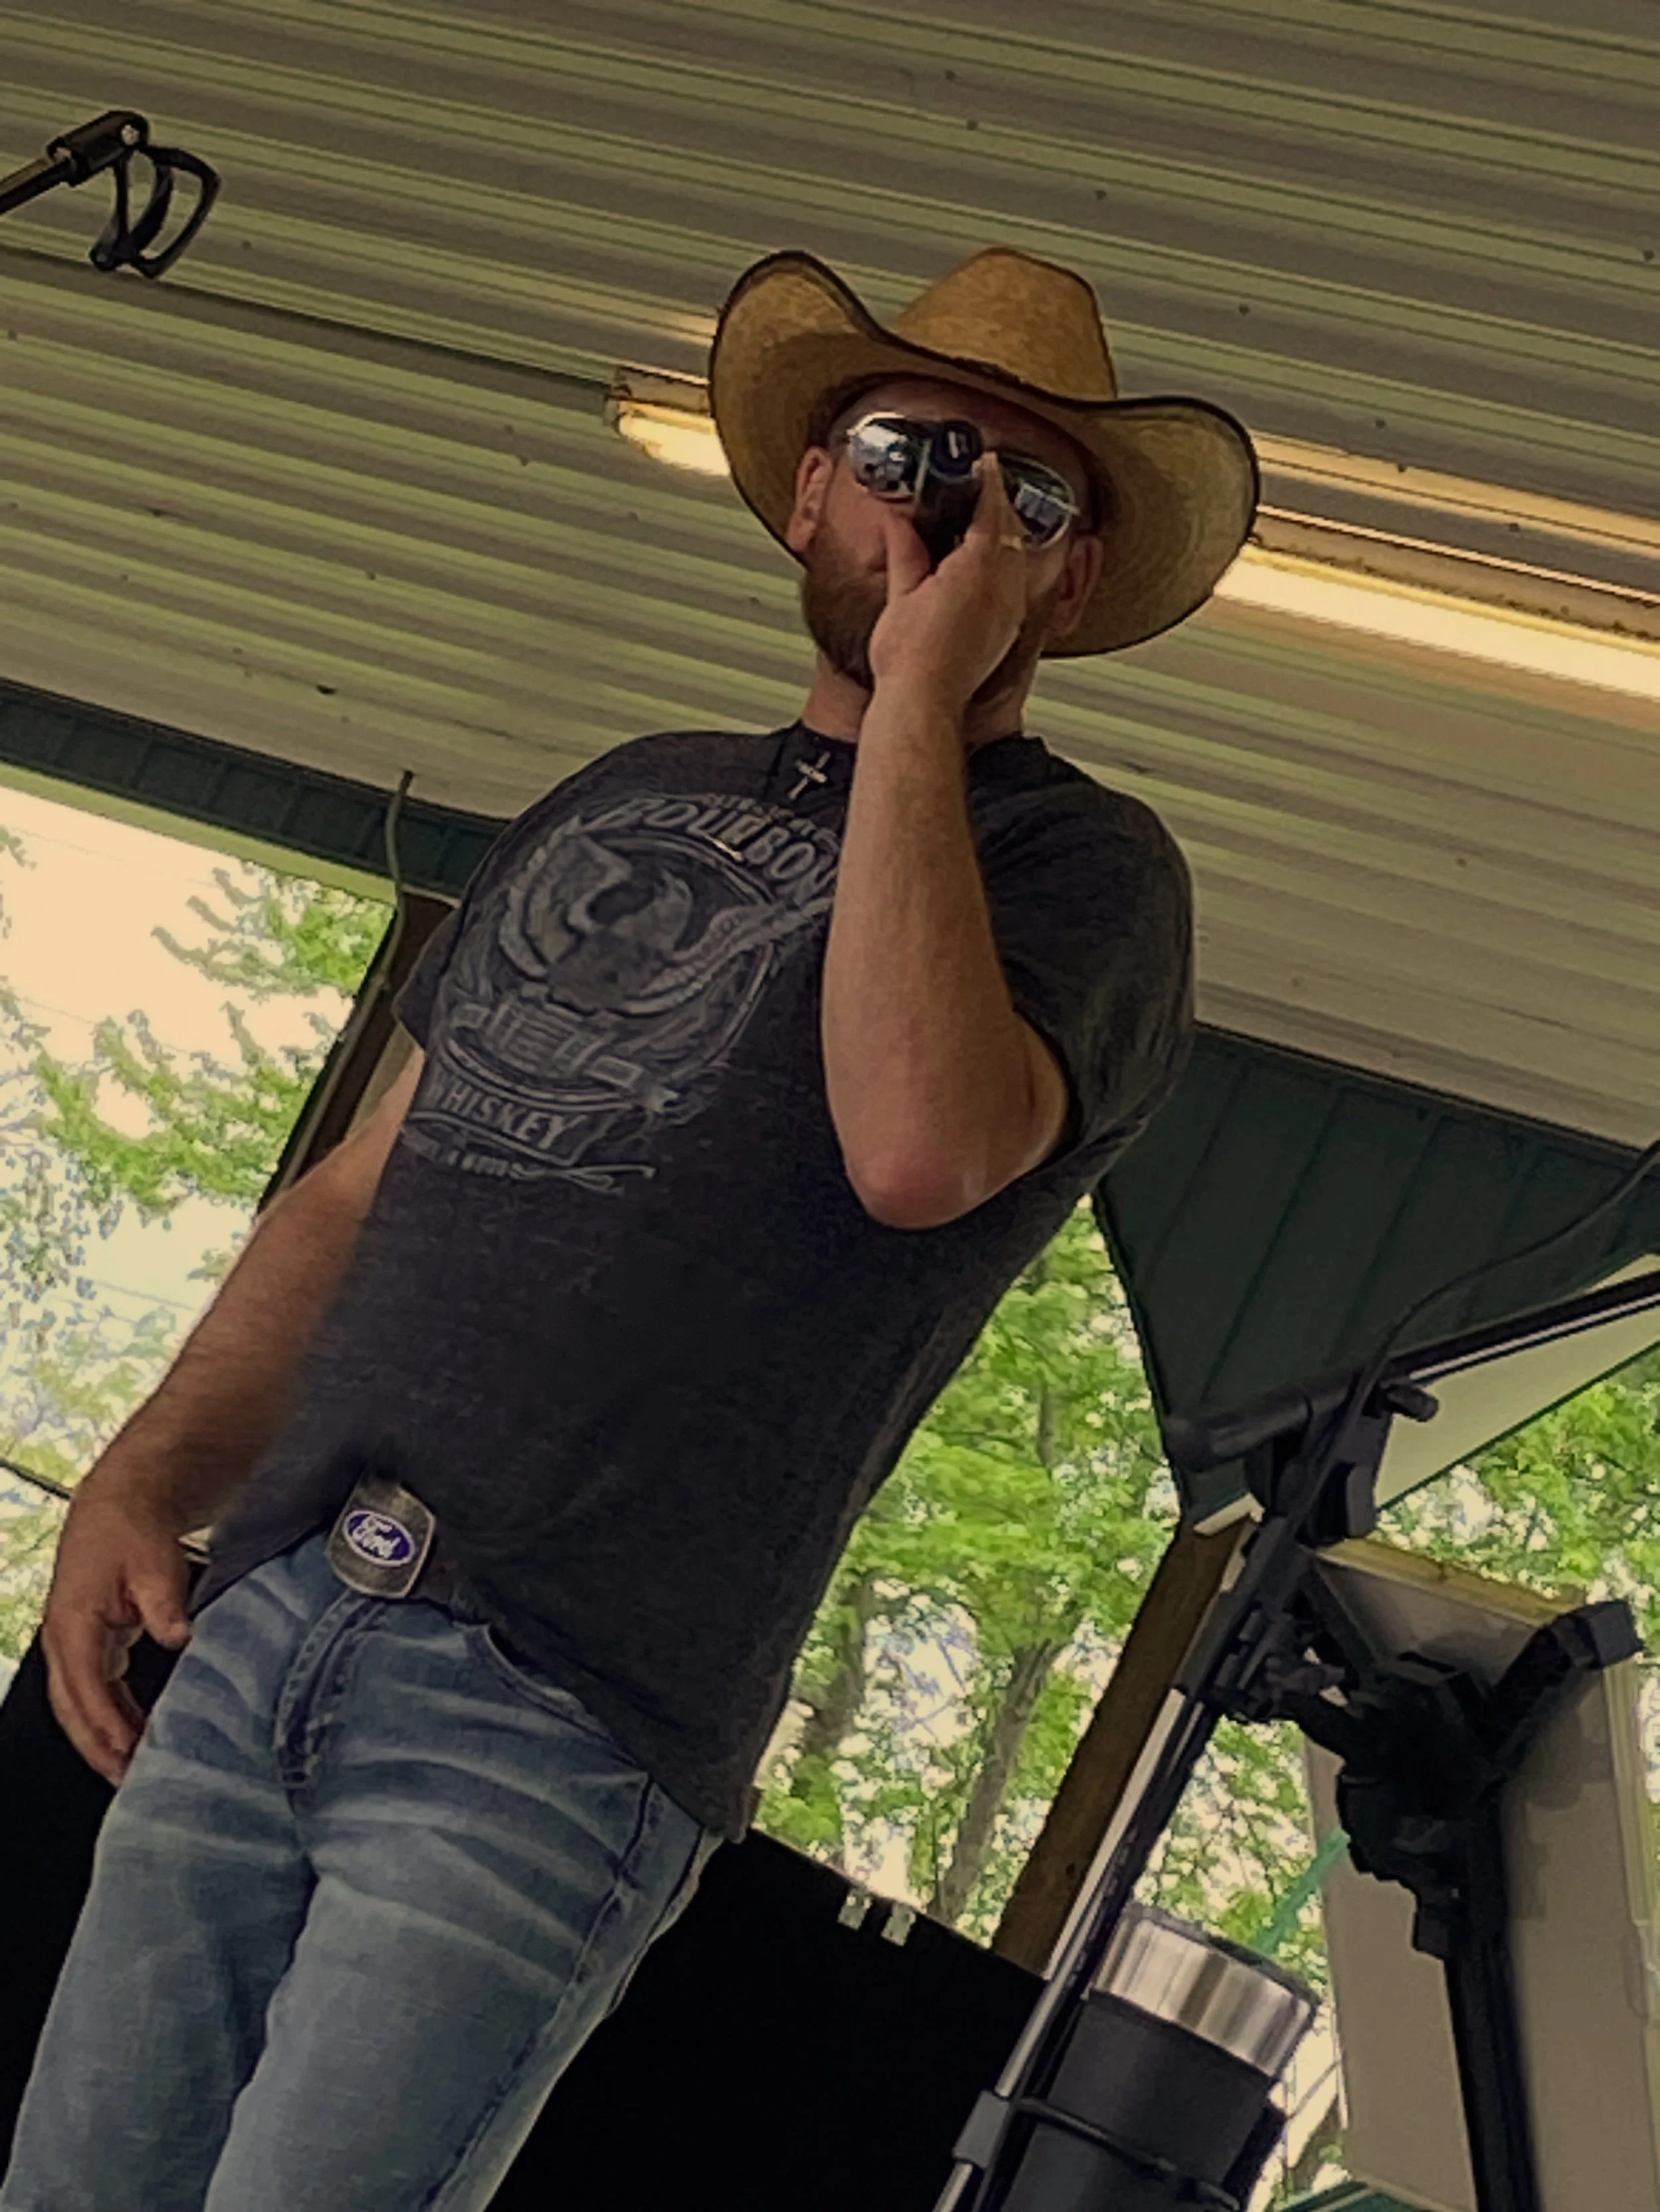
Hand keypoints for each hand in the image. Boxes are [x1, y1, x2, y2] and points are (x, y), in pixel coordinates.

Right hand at [41, 1474, 192, 1783]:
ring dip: (102, 1737)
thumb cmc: (133, 1530)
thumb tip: (178, 1636)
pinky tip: (136, 1735)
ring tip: (132, 1770)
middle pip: (72, 1707)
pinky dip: (111, 1716)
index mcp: (72, 1623)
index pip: (84, 1686)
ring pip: (79, 1704)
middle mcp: (64, 1639)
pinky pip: (94, 1691)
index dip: (103, 1723)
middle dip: (97, 1746)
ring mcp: (73, 1643)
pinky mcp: (90, 1643)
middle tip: (126, 1781)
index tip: (126, 1752)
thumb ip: (163, 1603)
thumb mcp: (154, 1562)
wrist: (121, 1503)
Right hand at [865, 455, 1032, 715]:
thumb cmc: (911, 660)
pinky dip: (1006, 566)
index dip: (988, 483)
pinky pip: (1016, 584)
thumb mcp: (901, 593)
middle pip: (1011, 531)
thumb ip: (905, 550)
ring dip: (1005, 537)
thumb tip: (899, 521)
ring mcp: (1009, 611)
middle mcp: (1002, 588)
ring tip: (984, 526)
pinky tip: (987, 569)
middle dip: (998, 508)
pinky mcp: (1008, 632)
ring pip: (1018, 557)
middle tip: (983, 491)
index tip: (985, 465)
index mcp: (976, 568)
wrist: (922, 702)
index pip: (990, 511)